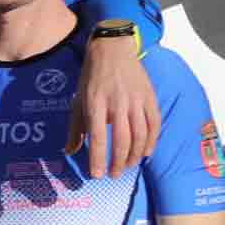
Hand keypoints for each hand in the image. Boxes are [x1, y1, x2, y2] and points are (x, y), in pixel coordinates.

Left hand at [69, 25, 158, 178]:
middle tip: (114, 175)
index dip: (98, 158)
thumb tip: (70, 151)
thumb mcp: (78, 100)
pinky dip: (151, 140)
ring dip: (134, 155)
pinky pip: (154, 123)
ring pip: (140, 134)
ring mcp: (136, 100)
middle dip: (118, 162)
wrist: (113, 50)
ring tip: (127, 166)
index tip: (97, 175)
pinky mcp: (150, 97)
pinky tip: (145, 152)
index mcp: (96, 104)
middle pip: (122, 139)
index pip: (97, 137)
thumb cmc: (92, 78)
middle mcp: (117, 103)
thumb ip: (75, 128)